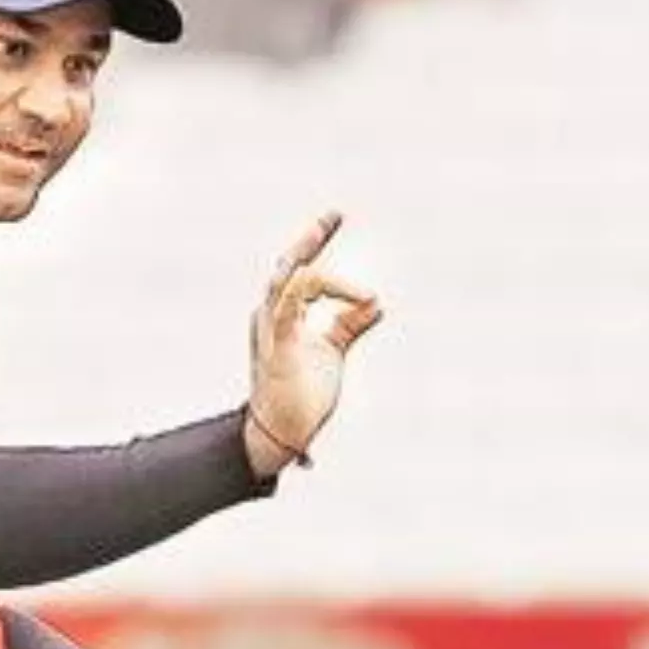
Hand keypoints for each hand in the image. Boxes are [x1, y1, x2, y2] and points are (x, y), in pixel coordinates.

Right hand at [244, 212, 383, 476]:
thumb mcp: (332, 351)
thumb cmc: (302, 393)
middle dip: (309, 239)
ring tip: (341, 258)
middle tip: (333, 216)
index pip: (298, 270)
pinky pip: (289, 308)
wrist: (284, 432)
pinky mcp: (280, 347)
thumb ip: (349, 325)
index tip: (335, 218)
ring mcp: (272, 330)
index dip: (315, 242)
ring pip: (286, 282)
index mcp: (282, 314)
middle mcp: (272, 316)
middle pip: (287, 267)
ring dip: (316, 265)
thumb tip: (376, 304)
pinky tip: (346, 289)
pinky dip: (316, 292)